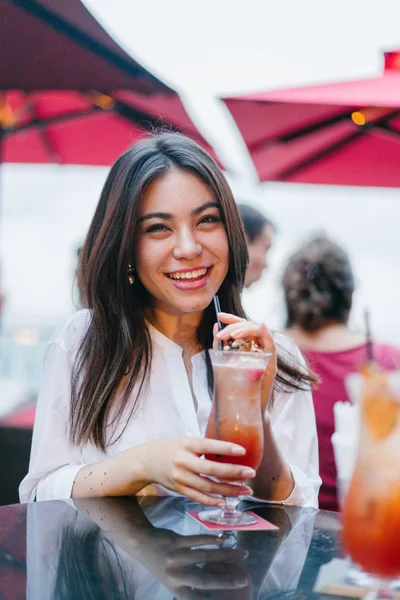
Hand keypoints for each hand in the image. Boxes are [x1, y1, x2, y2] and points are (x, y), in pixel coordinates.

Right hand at [138, 436, 255, 505]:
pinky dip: (213, 501)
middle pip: (211, 469)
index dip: (225, 448)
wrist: (146, 461)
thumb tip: (229, 450)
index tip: (242, 450)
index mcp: (186, 444)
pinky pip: (198, 497)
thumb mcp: (184, 440)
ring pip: (208, 486)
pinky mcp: (179, 489)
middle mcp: (183, 461)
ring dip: (229, 490)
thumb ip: (202, 446)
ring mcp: (181, 477)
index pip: (208, 445)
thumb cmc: (169, 447)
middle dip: (233, 472)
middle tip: (250, 473)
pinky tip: (226, 501)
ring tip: (245, 489)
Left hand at [157, 531, 251, 599]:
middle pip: (205, 580)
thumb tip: (215, 589)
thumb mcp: (173, 581)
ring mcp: (175, 557)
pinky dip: (211, 540)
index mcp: (176, 589)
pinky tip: (222, 540)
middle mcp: (175, 576)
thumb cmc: (161, 564)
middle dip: (226, 582)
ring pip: (205, 557)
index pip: (198, 598)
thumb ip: (191, 585)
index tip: (231, 598)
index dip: (214, 599)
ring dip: (226, 555)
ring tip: (242, 553)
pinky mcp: (175, 541)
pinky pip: (196, 540)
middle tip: (244, 581)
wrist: (141, 543)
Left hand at [213, 313, 277, 410]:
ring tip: (232, 335)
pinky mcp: (272, 360)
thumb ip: (220, 345)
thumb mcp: (224, 361)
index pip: (242, 326)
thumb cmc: (235, 384)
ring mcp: (266, 352)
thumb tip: (216, 326)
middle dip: (234, 326)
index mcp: (248, 344)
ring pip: (259, 330)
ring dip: (245, 329)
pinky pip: (270, 342)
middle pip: (249, 326)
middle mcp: (258, 346)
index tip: (219, 315)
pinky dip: (264, 333)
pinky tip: (257, 328)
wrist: (244, 405)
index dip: (231, 318)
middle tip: (221, 335)